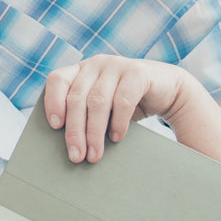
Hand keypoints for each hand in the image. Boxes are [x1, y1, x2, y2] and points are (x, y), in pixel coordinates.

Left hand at [43, 55, 186, 162]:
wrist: (168, 90)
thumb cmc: (127, 103)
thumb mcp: (102, 106)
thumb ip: (84, 114)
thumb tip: (68, 147)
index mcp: (81, 69)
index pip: (57, 80)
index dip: (53, 101)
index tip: (54, 126)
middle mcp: (96, 64)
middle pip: (77, 98)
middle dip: (75, 130)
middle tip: (76, 156)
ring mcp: (117, 65)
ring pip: (97, 101)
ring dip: (94, 132)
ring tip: (94, 155)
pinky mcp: (138, 73)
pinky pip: (122, 100)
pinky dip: (118, 123)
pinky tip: (116, 138)